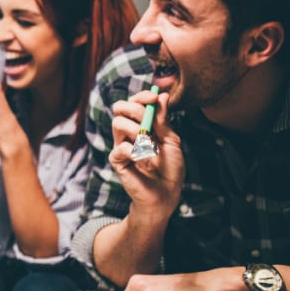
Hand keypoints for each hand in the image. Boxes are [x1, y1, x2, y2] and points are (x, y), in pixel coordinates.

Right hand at [108, 91, 183, 223]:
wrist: (166, 194)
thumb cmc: (170, 168)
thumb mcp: (172, 140)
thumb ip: (164, 120)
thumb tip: (162, 96)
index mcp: (142, 125)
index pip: (134, 103)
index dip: (142, 97)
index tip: (154, 97)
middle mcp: (129, 133)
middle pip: (120, 108)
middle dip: (135, 109)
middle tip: (149, 121)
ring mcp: (121, 145)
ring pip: (118, 123)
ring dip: (137, 130)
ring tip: (150, 145)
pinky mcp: (117, 160)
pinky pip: (121, 147)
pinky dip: (136, 152)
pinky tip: (145, 160)